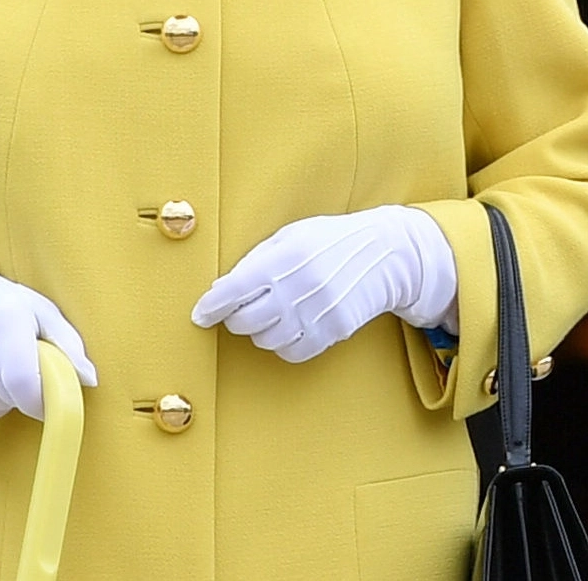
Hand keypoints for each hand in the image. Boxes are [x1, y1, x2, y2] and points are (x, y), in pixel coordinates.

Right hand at [0, 267, 100, 421]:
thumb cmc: (5, 302)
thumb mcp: (44, 311)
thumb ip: (69, 344)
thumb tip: (90, 379)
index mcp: (7, 319)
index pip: (22, 379)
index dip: (40, 401)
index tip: (52, 402)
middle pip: (10, 396)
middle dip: (28, 395)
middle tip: (32, 373)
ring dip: (8, 397)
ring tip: (8, 368)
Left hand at [192, 205, 458, 362]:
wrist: (387, 252)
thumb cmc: (332, 240)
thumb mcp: (293, 235)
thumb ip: (256, 260)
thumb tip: (219, 291)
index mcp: (285, 257)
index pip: (233, 290)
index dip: (211, 307)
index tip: (201, 315)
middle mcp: (299, 286)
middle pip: (244, 321)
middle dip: (236, 318)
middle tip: (243, 310)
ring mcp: (318, 311)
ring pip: (265, 340)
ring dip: (261, 331)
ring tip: (273, 315)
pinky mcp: (333, 330)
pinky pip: (292, 352)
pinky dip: (284, 344)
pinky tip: (291, 327)